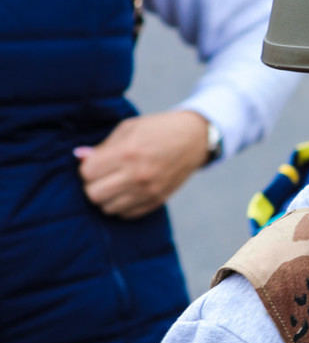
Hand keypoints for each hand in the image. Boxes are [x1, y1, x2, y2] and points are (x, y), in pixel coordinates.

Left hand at [76, 110, 209, 218]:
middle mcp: (138, 174)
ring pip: (108, 208)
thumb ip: (103, 146)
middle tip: (102, 175)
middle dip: (93, 185)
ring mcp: (149, 190)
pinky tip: (127, 191)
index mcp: (128, 152)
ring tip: (115, 184)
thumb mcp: (129, 128)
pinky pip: (127, 214)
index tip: (96, 162)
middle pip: (93, 194)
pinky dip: (122, 205)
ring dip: (107, 197)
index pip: (87, 173)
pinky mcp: (158, 200)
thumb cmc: (158, 129)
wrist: (194, 139)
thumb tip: (79, 157)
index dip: (87, 168)